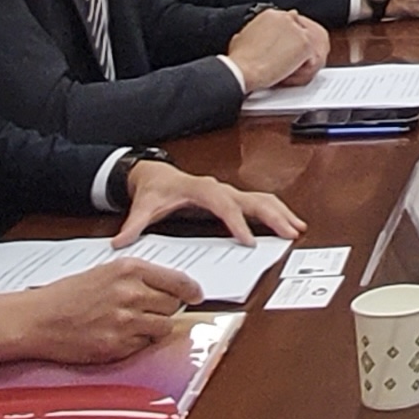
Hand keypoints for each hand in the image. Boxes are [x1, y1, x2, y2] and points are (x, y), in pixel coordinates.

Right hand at [0, 257, 201, 366]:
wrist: (37, 319)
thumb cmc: (67, 295)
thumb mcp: (105, 272)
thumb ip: (138, 278)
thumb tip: (171, 288)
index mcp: (130, 270)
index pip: (178, 280)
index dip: (191, 290)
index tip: (196, 295)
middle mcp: (132, 293)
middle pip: (174, 305)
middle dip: (166, 309)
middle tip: (149, 311)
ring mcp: (126, 321)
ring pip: (163, 328)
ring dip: (153, 328)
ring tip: (129, 324)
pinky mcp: (118, 346)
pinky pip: (144, 346)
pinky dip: (137, 344)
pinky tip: (116, 336)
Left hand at [112, 159, 304, 246]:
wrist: (156, 175)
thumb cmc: (155, 190)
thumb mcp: (143, 207)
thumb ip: (133, 225)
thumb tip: (121, 242)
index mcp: (201, 189)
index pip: (224, 205)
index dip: (237, 223)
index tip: (248, 241)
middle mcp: (220, 189)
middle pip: (252, 200)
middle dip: (272, 216)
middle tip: (289, 232)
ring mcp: (229, 192)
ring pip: (262, 199)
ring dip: (280, 213)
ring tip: (297, 229)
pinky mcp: (233, 198)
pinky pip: (260, 203)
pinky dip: (276, 212)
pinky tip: (289, 223)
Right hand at [225, 7, 326, 91]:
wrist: (242, 70)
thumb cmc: (240, 59)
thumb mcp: (244, 37)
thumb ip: (258, 32)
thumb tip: (260, 35)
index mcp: (271, 15)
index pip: (289, 25)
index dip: (287, 43)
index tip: (282, 52)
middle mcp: (286, 18)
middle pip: (302, 34)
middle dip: (296, 50)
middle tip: (286, 63)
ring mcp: (297, 30)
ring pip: (309, 48)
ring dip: (300, 61)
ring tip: (284, 71)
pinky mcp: (305, 44)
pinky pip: (313, 59)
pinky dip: (303, 71)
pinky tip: (288, 75)